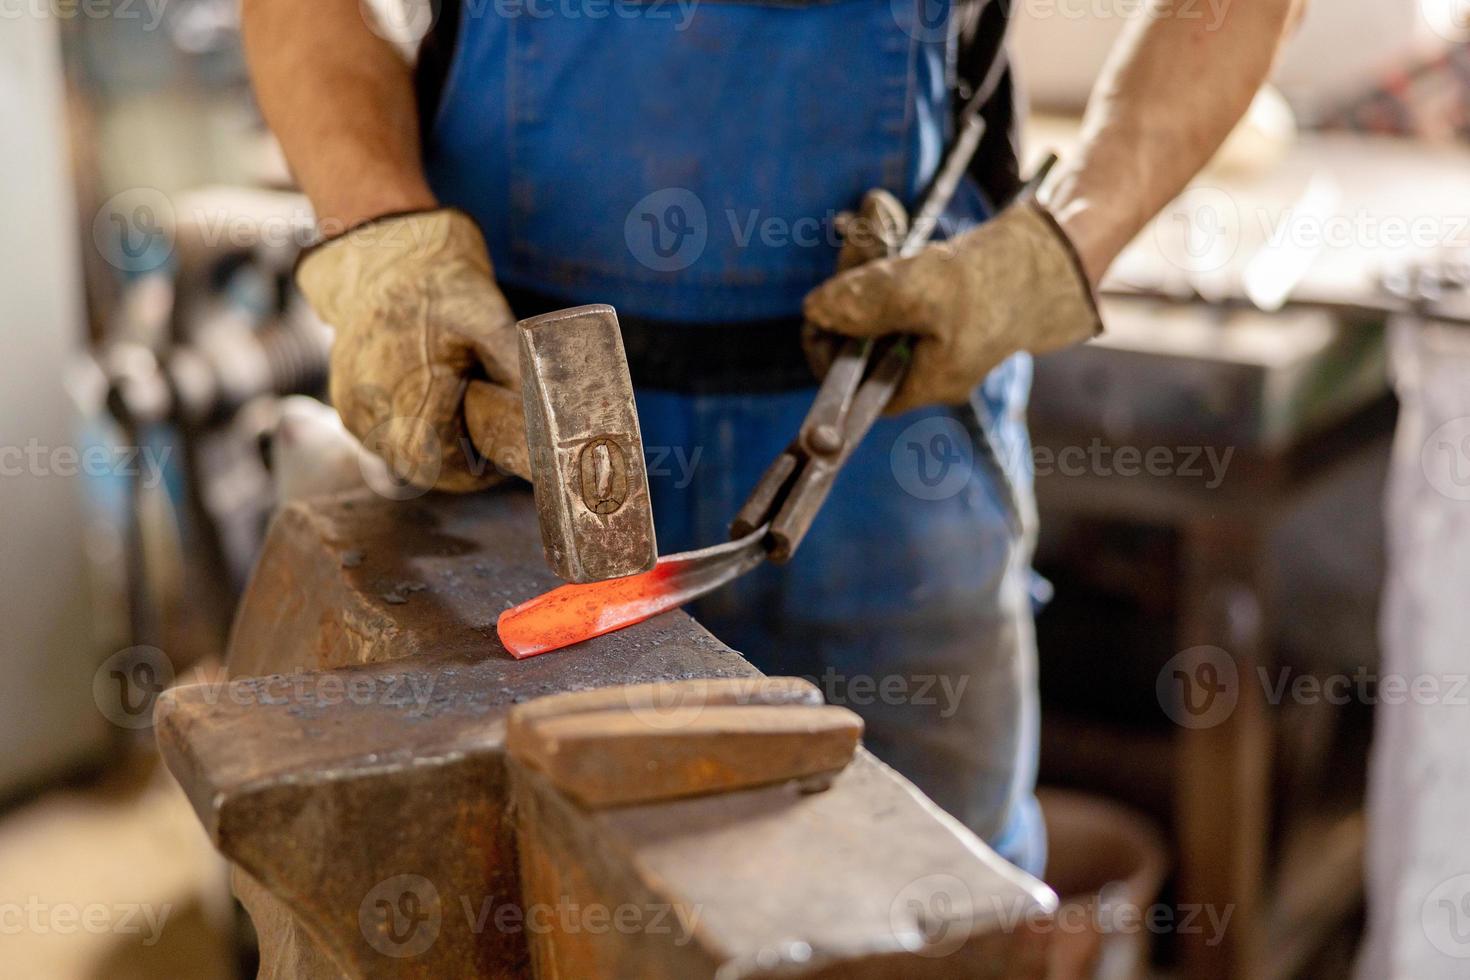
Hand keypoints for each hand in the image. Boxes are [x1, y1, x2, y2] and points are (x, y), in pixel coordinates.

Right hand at [296, 209, 530, 491]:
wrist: (386, 256)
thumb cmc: (441, 289)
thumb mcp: (491, 325)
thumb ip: (518, 376)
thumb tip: (552, 419)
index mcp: (403, 395)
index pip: (437, 467)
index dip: (473, 471)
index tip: (499, 455)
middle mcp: (368, 412)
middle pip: (421, 468)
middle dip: (458, 460)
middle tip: (486, 431)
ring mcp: (354, 411)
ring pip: (402, 456)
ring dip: (435, 446)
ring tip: (458, 407)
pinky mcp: (348, 406)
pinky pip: (386, 438)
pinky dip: (413, 429)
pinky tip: (432, 398)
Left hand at [803, 198, 1102, 414]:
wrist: (1054, 251)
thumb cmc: (996, 279)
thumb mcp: (921, 289)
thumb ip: (864, 304)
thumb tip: (815, 311)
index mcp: (927, 383)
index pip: (857, 389)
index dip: (830, 354)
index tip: (821, 310)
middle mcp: (929, 368)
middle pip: (862, 341)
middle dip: (850, 292)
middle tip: (855, 249)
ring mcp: (935, 336)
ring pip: (876, 307)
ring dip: (868, 262)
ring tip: (878, 217)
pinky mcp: (942, 305)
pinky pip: (897, 284)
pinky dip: (887, 254)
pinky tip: (888, 218)